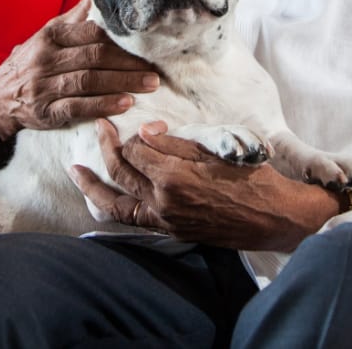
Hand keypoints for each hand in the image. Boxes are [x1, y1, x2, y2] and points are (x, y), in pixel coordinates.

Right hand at [0, 0, 158, 136]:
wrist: (1, 95)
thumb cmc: (35, 59)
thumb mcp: (51, 33)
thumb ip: (77, 15)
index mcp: (51, 35)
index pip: (91, 33)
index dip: (121, 40)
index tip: (146, 44)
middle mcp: (47, 59)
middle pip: (95, 57)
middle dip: (129, 63)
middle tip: (155, 69)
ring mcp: (45, 86)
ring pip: (89, 82)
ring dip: (122, 83)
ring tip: (149, 85)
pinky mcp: (46, 112)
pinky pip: (77, 107)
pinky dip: (102, 105)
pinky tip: (124, 104)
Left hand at [69, 120, 339, 251]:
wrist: (275, 218)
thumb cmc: (252, 179)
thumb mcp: (214, 151)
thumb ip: (174, 142)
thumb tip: (144, 132)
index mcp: (174, 178)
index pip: (135, 152)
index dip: (129, 133)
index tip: (127, 120)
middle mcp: (163, 203)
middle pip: (122, 174)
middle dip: (105, 149)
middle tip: (97, 130)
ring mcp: (165, 221)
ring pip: (117, 206)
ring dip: (93, 189)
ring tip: (76, 174)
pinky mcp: (171, 231)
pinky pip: (132, 220)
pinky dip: (113, 208)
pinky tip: (103, 198)